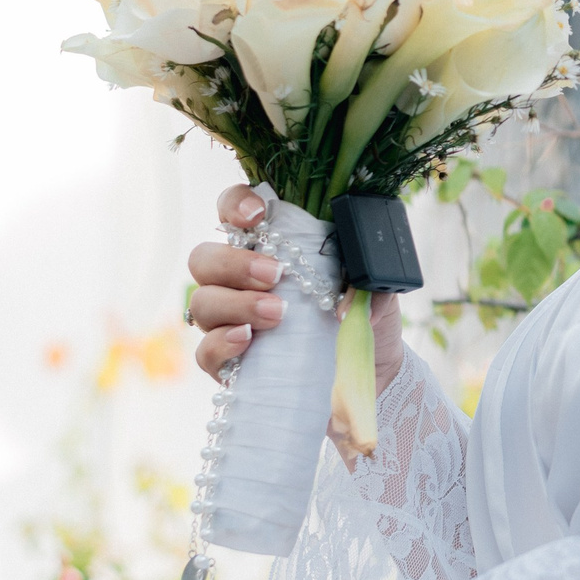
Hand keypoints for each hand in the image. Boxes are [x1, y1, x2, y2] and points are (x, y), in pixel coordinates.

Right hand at [188, 186, 403, 459]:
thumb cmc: (364, 318)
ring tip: (276, 314)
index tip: (257, 215)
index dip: (235, 205)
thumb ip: (367, 277)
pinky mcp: (228, 362)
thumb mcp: (376, 290)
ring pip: (202, 302)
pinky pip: (205, 351)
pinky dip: (222, 343)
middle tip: (274, 275)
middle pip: (205, 258)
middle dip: (234, 263)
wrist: (371, 375)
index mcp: (271, 247)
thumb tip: (351, 289)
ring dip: (236, 304)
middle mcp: (239, 280)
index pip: (234, 211)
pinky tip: (247, 341)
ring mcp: (227, 321)